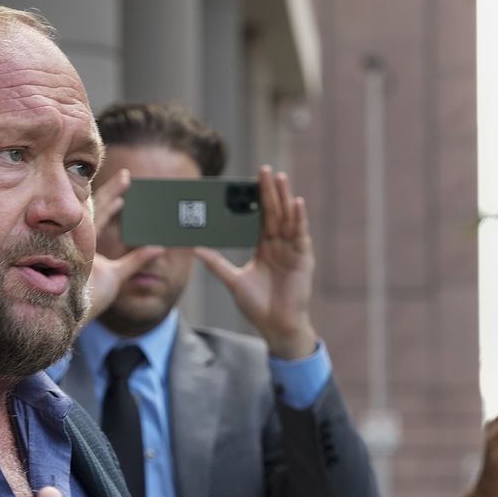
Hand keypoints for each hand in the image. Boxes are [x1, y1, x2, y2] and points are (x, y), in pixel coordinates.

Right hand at [86, 169, 164, 320]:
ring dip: (111, 195)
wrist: (71, 315)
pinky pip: (94, 226)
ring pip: (94, 212)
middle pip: (98, 209)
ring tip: (125, 181)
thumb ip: (136, 260)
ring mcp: (79, 242)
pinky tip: (120, 201)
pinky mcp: (82, 249)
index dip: (111, 197)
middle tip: (127, 176)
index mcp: (88, 243)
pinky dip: (107, 212)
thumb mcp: (119, 276)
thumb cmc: (91, 298)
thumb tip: (158, 248)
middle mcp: (82, 240)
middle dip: (112, 191)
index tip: (124, 183)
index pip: (100, 214)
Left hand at [194, 166, 316, 359]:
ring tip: (280, 177)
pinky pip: (301, 234)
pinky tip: (296, 202)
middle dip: (269, 191)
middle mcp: (280, 245)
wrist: (276, 327)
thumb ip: (216, 263)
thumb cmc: (258, 306)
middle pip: (274, 213)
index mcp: (264, 248)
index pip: (260, 218)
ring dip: (284, 198)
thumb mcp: (232, 281)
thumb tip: (195, 248)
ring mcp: (293, 251)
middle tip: (264, 169)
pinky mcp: (303, 259)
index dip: (256, 200)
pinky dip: (299, 218)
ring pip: (288, 218)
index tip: (249, 181)